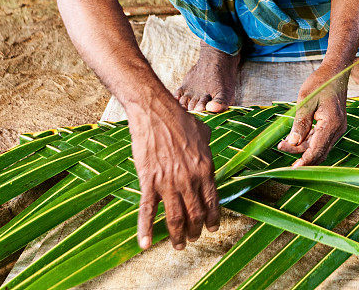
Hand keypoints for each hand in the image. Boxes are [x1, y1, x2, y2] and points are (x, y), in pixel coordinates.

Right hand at [126, 93, 219, 250]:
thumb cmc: (180, 120)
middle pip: (195, 214)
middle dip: (196, 229)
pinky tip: (145, 244)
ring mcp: (168, 182)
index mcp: (205, 168)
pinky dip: (145, 230)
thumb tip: (208, 151)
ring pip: (175, 218)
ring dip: (178, 236)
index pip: (212, 201)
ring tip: (179, 245)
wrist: (156, 113)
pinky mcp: (149, 181)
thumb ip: (207, 149)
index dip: (213, 218)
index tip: (212, 227)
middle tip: (194, 237)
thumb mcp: (203, 133)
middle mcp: (189, 179)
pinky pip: (147, 211)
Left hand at [276, 64, 348, 166]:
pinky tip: (295, 138)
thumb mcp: (305, 100)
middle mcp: (338, 129)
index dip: (304, 161)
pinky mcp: (334, 127)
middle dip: (300, 155)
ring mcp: (338, 129)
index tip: (293, 170)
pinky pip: (320, 140)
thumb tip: (293, 143)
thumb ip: (300, 123)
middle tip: (281, 147)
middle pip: (318, 152)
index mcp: (331, 123)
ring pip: (319, 147)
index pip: (317, 150)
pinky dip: (308, 142)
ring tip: (283, 142)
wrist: (335, 72)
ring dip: (302, 148)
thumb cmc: (320, 83)